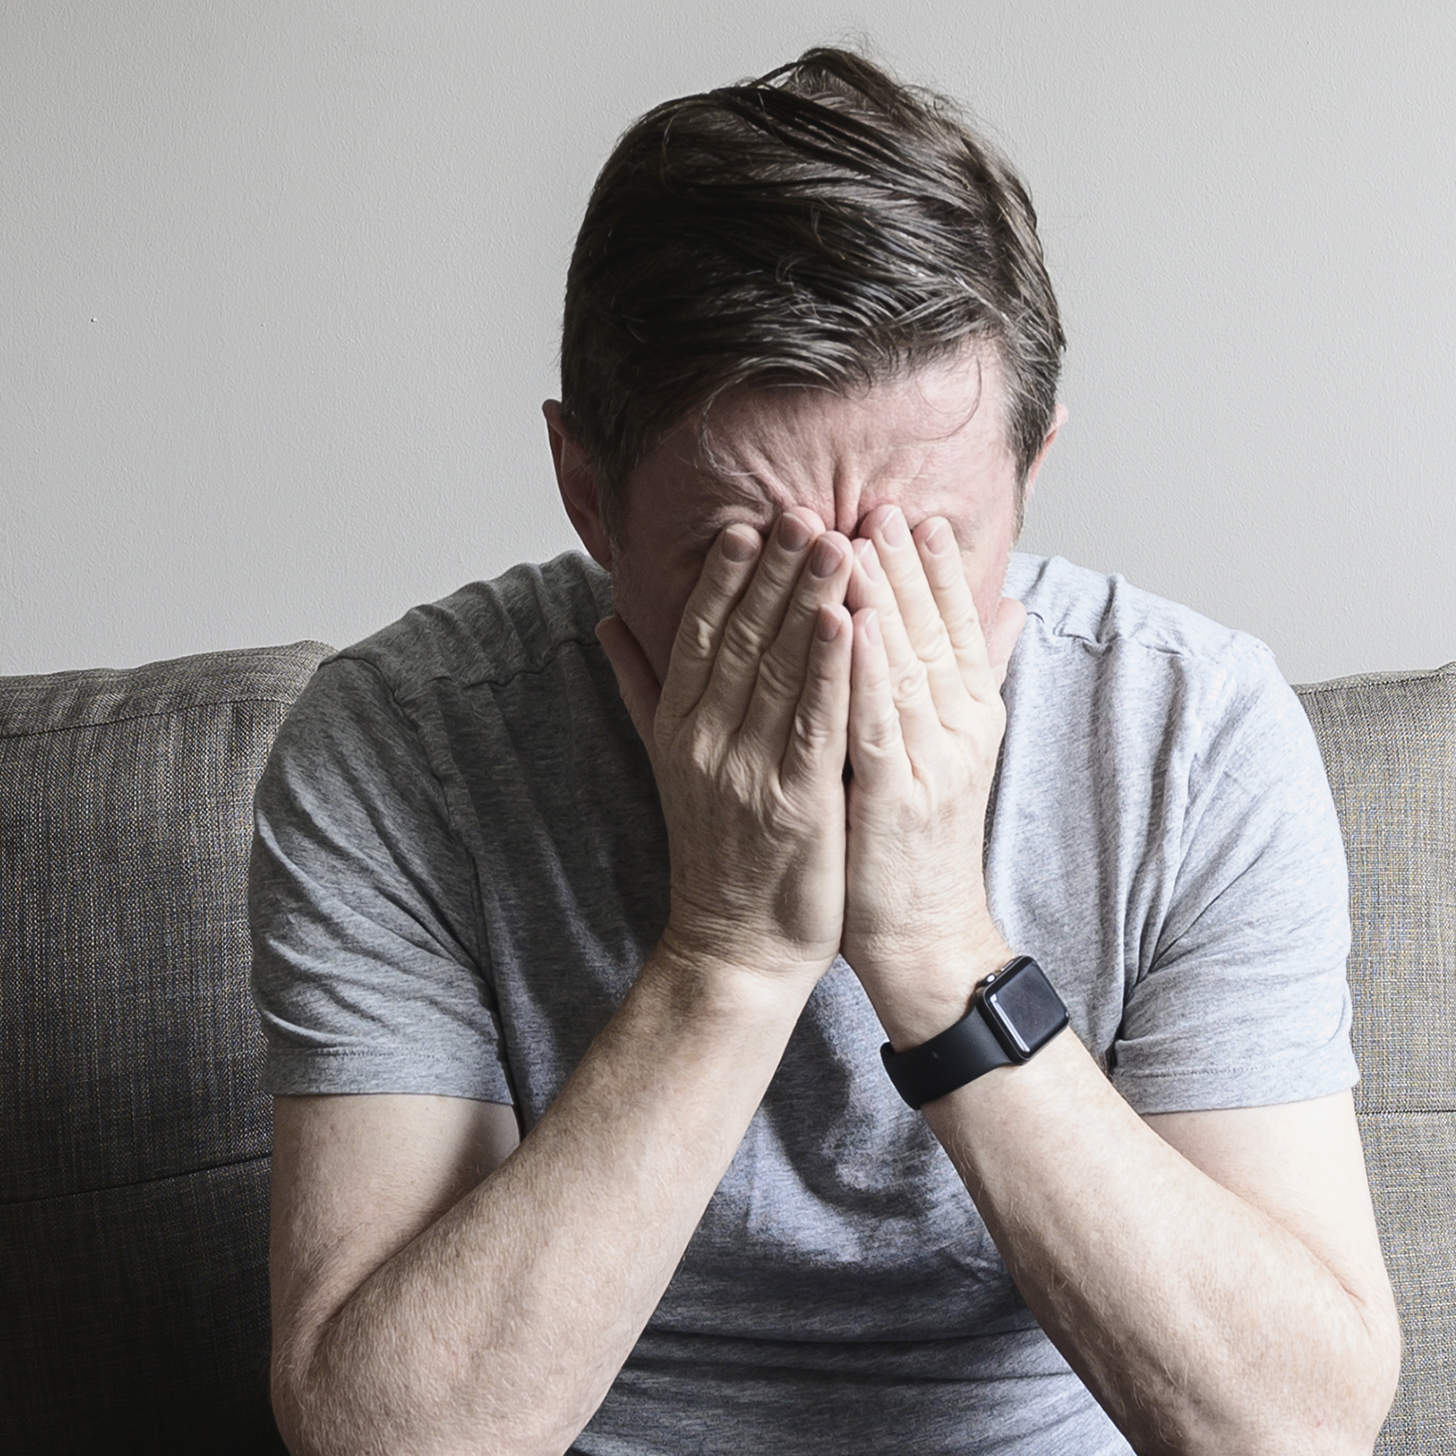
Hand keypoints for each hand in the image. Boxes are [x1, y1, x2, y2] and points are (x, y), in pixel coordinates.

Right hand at [595, 516, 853, 984]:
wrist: (733, 946)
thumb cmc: (715, 852)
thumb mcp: (667, 763)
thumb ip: (640, 687)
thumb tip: (605, 620)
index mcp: (680, 728)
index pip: (701, 636)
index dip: (722, 578)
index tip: (745, 524)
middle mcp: (708, 743)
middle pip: (742, 640)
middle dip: (773, 571)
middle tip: (802, 509)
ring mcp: (750, 773)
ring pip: (781, 672)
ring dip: (809, 601)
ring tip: (836, 541)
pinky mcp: (797, 804)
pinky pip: (816, 724)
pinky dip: (833, 670)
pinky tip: (850, 622)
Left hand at [835, 502, 1024, 1048]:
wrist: (924, 936)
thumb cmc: (919, 841)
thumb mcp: (954, 749)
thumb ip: (976, 674)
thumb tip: (1010, 605)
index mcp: (973, 715)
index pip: (958, 625)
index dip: (935, 568)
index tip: (912, 513)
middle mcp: (962, 731)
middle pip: (934, 632)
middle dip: (903, 566)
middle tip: (878, 505)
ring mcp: (934, 762)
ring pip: (906, 666)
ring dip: (879, 600)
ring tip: (852, 540)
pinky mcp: (898, 797)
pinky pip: (878, 722)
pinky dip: (864, 670)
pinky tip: (844, 624)